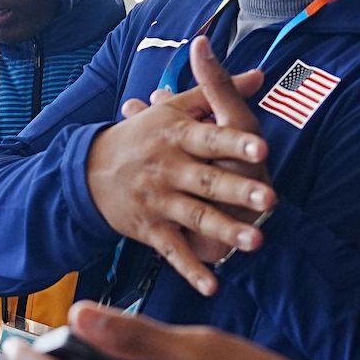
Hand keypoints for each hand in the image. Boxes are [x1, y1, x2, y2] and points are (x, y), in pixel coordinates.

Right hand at [87, 37, 273, 296]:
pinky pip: (173, 252)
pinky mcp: (151, 228)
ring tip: (255, 242)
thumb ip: (217, 91)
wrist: (89, 170)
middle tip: (270, 200)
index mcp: (177, 136)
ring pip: (197, 217)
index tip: (262, 149)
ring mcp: (160, 200)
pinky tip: (212, 286)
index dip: (236, 144)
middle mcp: (169, 168)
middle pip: (209, 181)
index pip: (211, 139)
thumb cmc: (144, 136)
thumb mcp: (175, 110)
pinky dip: (191, 270)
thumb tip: (261, 74)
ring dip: (224, 231)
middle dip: (239, 192)